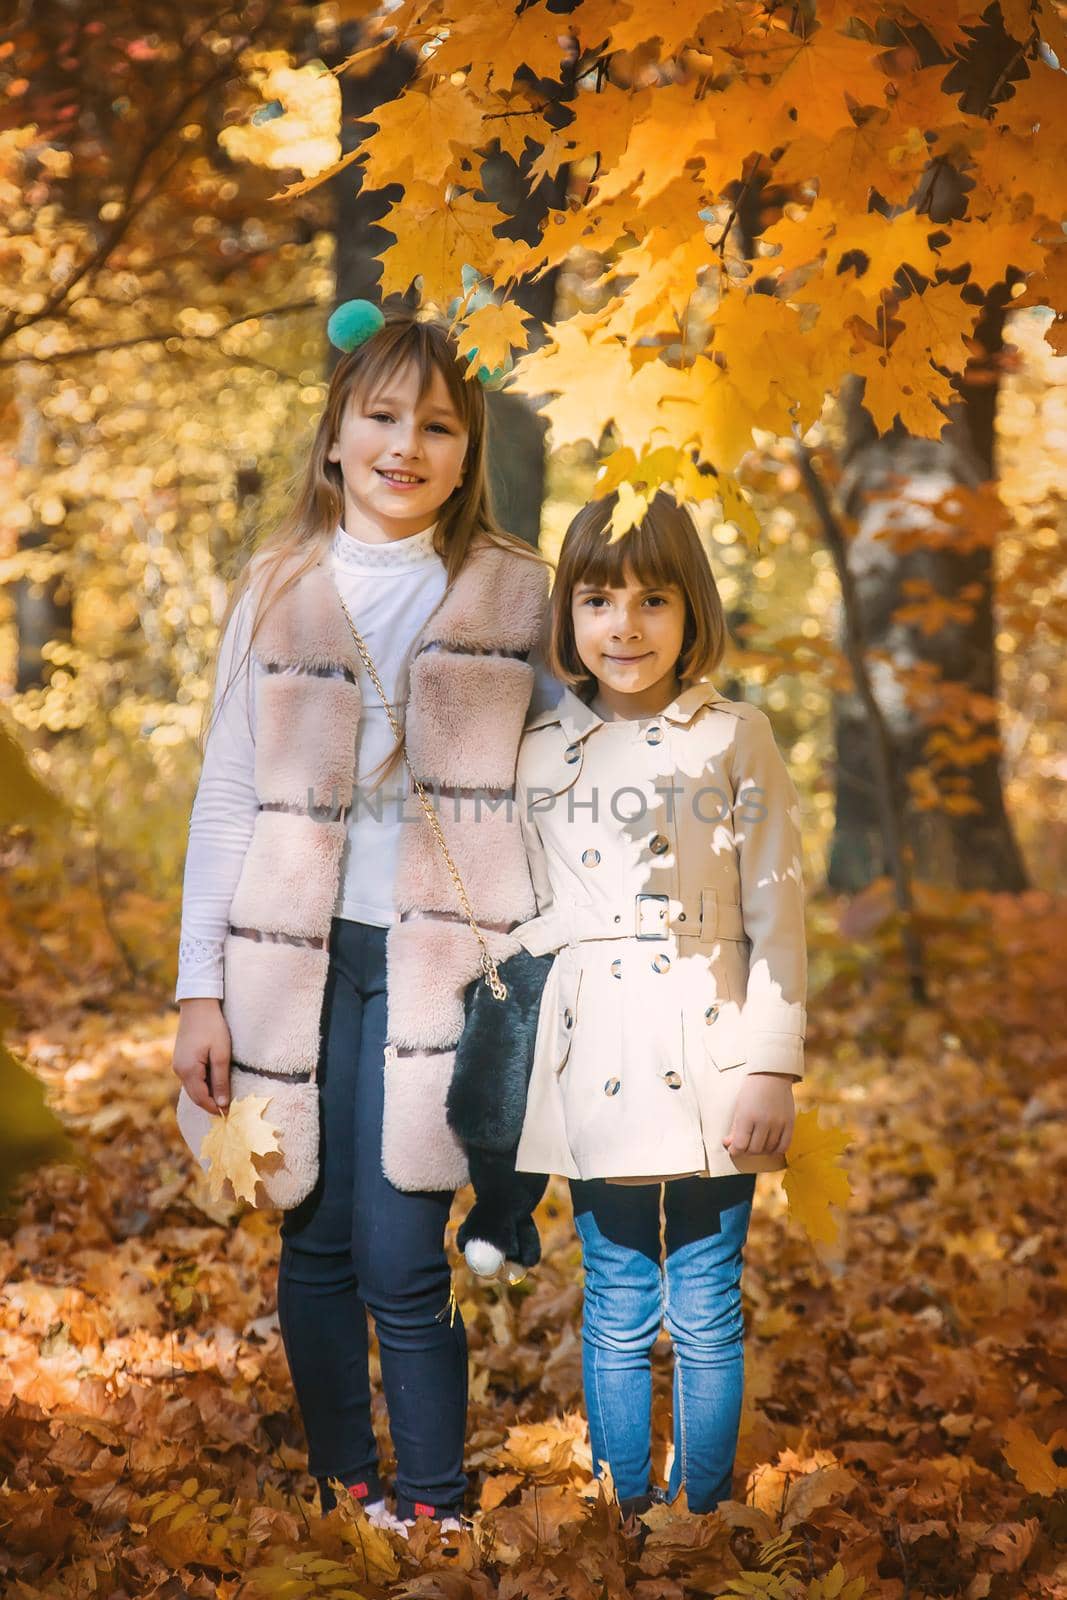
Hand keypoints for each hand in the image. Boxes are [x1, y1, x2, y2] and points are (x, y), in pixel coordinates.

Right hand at [172, 998, 231, 1114]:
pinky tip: (214, 1080)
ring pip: (192, 1087)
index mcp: (188, 1070)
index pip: (201, 1098)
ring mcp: (177, 1064)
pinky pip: (191, 1077)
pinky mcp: (180, 1058)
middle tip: (227, 1108)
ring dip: (206, 1093)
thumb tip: (222, 1103)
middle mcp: (179, 1070)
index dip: (214, 1108)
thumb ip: (221, 1079)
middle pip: (195, 1095)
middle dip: (210, 1103)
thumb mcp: (221, 1054)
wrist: (198, 1004)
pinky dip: (202, 1083)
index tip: (229, 1114)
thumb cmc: (213, 1027)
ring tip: (224, 1094)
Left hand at [724, 1072, 794, 1157]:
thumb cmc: (751, 1090)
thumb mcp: (739, 1108)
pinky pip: (784, 1146)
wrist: (771, 1075)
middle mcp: (763, 1122)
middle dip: (746, 1150)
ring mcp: (778, 1123)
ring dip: (760, 1150)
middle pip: (754, 1149)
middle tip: (744, 1145)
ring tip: (756, 1143)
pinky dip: (775, 1150)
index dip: (734, 1150)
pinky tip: (770, 1145)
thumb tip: (729, 1145)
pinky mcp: (790, 1123)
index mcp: (747, 1116)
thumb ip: (734, 1128)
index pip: (740, 1145)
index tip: (733, 1149)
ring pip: (768, 1149)